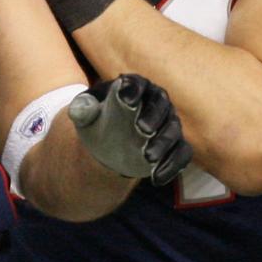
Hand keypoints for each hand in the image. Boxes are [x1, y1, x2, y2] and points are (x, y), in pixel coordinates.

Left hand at [69, 74, 191, 186]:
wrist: (109, 141)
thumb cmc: (97, 119)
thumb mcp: (85, 112)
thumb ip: (81, 108)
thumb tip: (79, 109)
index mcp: (133, 87)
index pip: (136, 84)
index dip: (133, 90)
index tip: (126, 100)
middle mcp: (155, 101)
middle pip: (160, 104)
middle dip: (153, 116)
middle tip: (141, 129)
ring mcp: (168, 123)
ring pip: (173, 130)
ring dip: (162, 143)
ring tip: (147, 158)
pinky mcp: (175, 145)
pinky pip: (181, 153)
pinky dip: (172, 165)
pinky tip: (156, 178)